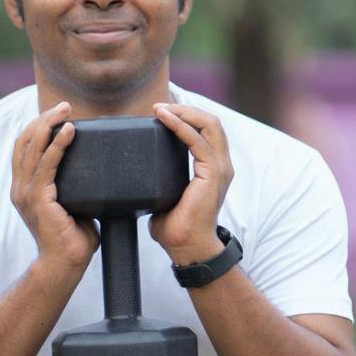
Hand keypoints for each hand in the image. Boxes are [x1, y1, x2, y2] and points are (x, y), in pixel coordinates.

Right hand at [9, 102, 98, 274]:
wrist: (65, 264)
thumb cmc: (73, 237)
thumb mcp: (71, 204)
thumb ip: (76, 186)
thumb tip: (100, 169)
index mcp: (25, 188)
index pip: (24, 147)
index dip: (37, 126)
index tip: (57, 113)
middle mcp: (21, 188)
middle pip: (25, 142)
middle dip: (43, 119)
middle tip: (64, 106)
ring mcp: (27, 194)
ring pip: (33, 149)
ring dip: (49, 125)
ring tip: (66, 111)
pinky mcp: (39, 200)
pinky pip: (47, 166)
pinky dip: (58, 146)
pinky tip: (70, 132)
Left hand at [150, 102, 234, 266]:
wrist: (187, 249)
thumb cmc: (176, 228)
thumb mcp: (167, 195)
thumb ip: (161, 181)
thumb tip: (135, 175)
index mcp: (213, 167)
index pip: (207, 129)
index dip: (188, 115)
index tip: (163, 111)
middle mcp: (221, 164)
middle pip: (211, 121)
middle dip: (186, 108)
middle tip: (160, 106)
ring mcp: (219, 168)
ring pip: (209, 124)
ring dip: (183, 112)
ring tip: (161, 109)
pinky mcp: (212, 174)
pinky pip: (197, 141)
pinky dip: (181, 126)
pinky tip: (164, 119)